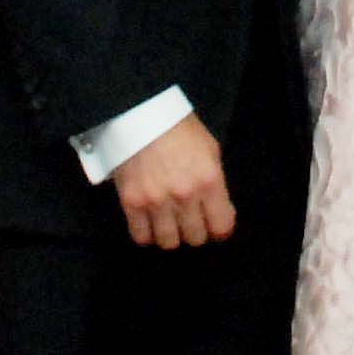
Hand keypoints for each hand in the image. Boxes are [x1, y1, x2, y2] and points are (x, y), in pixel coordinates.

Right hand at [112, 115, 236, 250]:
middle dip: (195, 230)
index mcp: (209, 180)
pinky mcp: (131, 202)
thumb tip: (219, 211)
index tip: (215, 225)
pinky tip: (149, 222)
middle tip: (190, 220)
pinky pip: (141, 236)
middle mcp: (184, 195)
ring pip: (169, 242)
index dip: (220, 229)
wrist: (140, 112)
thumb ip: (215, 183)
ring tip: (169, 222)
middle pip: (195, 238)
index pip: (221, 227)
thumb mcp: (209, 150)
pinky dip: (146, 233)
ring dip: (171, 234)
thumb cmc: (178, 128)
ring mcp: (156, 201)